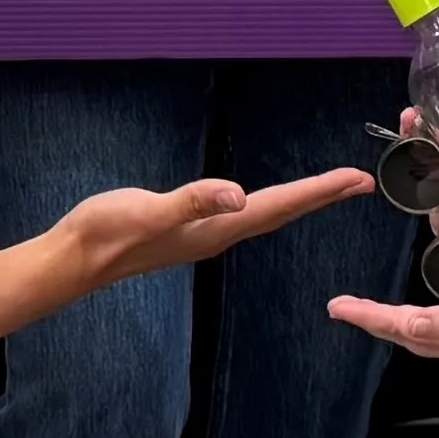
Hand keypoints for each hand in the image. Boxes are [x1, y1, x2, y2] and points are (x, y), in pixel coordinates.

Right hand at [50, 168, 373, 289]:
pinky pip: (246, 213)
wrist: (76, 259)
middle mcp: (219, 235)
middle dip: (322, 196)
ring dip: (301, 200)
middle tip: (362, 181)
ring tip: (331, 188)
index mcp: (216, 229)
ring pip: (268, 214)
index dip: (318, 191)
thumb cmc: (107, 233)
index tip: (355, 178)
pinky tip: (268, 200)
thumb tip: (236, 195)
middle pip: (283, 213)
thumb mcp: (147, 211)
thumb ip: (191, 202)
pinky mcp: (191, 229)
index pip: (279, 206)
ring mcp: (206, 235)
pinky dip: (271, 202)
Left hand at [329, 287, 438, 414]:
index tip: (336, 307)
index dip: (368, 316)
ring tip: (379, 312)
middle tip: (346, 307)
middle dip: (374, 320)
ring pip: (425, 332)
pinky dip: (433, 320)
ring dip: (399, 321)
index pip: (400, 327)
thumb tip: (407, 324)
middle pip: (405, 332)